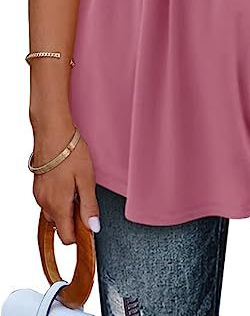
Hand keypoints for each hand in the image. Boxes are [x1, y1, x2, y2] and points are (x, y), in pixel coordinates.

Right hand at [31, 117, 100, 244]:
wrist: (52, 132)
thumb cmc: (70, 152)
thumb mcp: (86, 179)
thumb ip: (89, 206)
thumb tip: (93, 228)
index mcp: (58, 206)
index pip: (66, 237)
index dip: (80, 234)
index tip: (90, 223)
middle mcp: (45, 204)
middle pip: (60, 225)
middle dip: (73, 218)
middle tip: (85, 197)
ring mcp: (39, 195)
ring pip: (53, 212)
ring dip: (65, 207)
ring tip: (76, 186)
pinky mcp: (37, 186)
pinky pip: (48, 201)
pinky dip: (58, 198)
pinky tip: (67, 181)